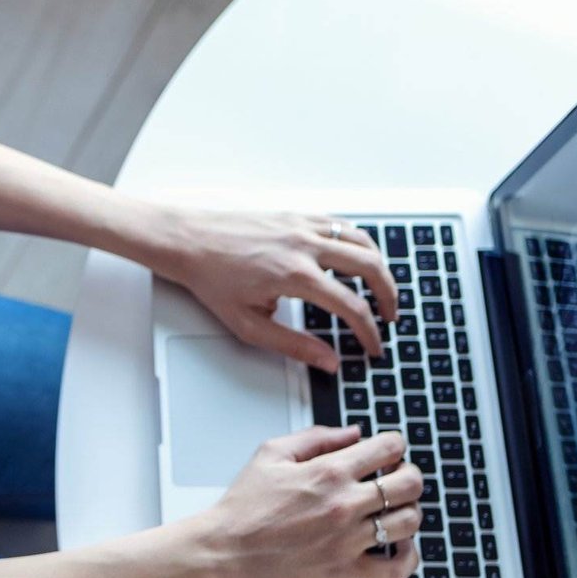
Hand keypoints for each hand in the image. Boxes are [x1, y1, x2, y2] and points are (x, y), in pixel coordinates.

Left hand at [150, 208, 396, 371]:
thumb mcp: (248, 325)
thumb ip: (293, 346)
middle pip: (371, 267)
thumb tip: (328, 362)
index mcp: (294, 276)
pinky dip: (359, 243)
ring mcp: (302, 226)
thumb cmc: (211, 279)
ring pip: (362, 241)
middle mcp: (304, 246)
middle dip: (389, 296)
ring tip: (382, 289)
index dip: (369, 332)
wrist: (187, 241)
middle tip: (390, 317)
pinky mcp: (296, 215)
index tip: (373, 346)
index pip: (351, 307)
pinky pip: (341, 226)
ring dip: (380, 266)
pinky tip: (358, 259)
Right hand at [197, 425, 420, 577]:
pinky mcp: (345, 570)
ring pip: (410, 521)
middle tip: (396, 478)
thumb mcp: (270, 453)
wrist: (224, 550)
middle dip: (408, 475)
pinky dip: (408, 557)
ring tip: (394, 509)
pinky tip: (398, 546)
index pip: (389, 448)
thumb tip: (352, 432)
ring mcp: (348, 539)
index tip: (389, 451)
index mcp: (327, 472)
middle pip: (410, 483)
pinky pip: (397, 568)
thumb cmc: (242, 505)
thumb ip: (315, 437)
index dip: (395, 445)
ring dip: (408, 511)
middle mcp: (344, 503)